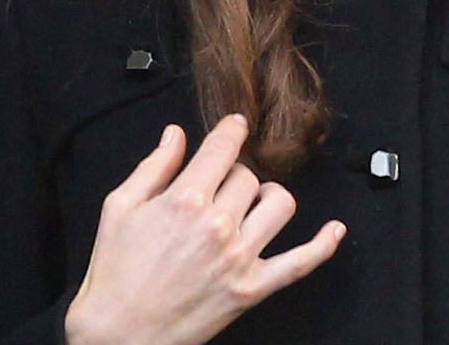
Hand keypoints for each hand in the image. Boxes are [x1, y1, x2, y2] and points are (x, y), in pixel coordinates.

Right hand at [62, 115, 344, 344]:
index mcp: (184, 201)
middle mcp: (218, 225)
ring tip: (252, 205)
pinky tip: (335, 230)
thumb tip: (176, 134)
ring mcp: (239, 258)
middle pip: (248, 177)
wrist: (115, 336)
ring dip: (268, 198)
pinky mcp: (251, 289)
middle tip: (217, 189)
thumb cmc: (112, 275)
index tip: (236, 126)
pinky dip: (323, 245)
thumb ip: (153, 167)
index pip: (224, 149)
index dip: (231, 131)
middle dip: (233, 176)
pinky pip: (301, 263)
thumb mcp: (119, 210)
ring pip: (279, 205)